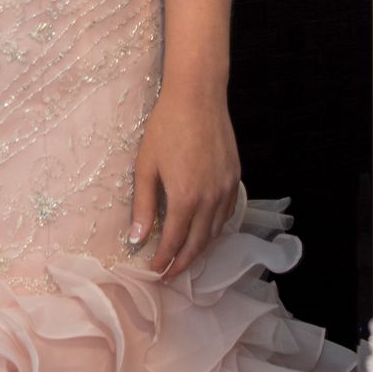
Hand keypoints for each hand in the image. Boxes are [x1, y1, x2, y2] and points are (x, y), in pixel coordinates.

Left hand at [127, 82, 241, 279]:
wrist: (198, 97)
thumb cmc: (166, 128)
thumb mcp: (146, 167)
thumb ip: (142, 206)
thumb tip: (137, 239)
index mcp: (185, 198)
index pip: (174, 242)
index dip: (164, 260)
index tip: (155, 271)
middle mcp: (210, 199)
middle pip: (198, 244)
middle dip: (183, 263)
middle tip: (170, 274)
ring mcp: (226, 188)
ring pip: (215, 231)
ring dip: (200, 249)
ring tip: (185, 257)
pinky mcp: (235, 177)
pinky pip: (226, 213)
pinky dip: (215, 228)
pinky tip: (205, 230)